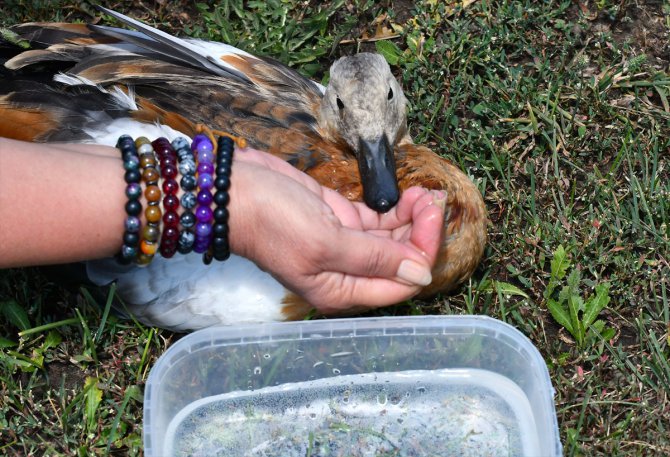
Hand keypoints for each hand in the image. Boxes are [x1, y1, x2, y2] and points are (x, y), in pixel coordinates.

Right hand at [230, 148, 445, 312]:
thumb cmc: (271, 221)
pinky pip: (377, 220)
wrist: (231, 190)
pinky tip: (408, 194)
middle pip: (399, 260)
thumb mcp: (325, 243)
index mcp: (341, 290)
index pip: (399, 283)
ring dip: (412, 218)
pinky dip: (395, 209)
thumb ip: (374, 259)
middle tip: (432, 199)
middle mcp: (346, 272)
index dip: (422, 254)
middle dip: (420, 233)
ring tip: (423, 193)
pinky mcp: (340, 218)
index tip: (433, 218)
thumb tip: (421, 274)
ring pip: (391, 238)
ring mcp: (344, 244)